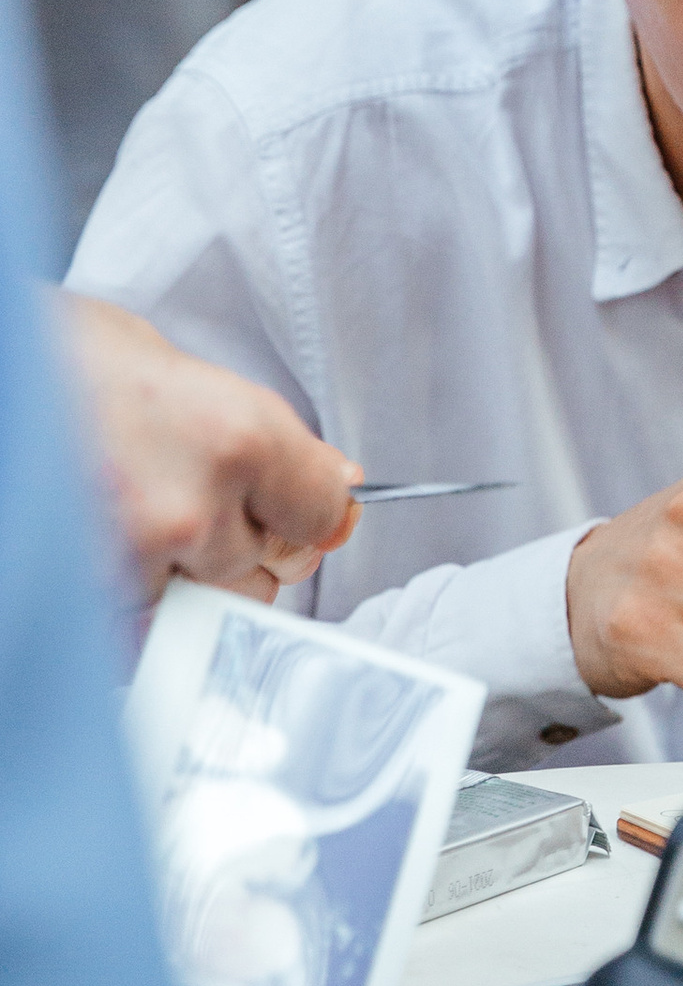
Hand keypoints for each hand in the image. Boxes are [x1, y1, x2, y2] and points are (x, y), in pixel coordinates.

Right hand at [60, 296, 358, 597]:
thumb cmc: (49, 353)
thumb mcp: (168, 363)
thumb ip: (261, 434)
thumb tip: (330, 480)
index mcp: (234, 437)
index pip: (322, 513)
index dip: (306, 505)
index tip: (291, 501)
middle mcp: (193, 515)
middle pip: (272, 567)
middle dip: (244, 538)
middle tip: (185, 490)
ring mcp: (130, 572)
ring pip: (210, 605)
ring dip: (189, 575)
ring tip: (128, 511)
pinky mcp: (81, 608)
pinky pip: (145, 632)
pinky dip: (134, 603)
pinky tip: (104, 550)